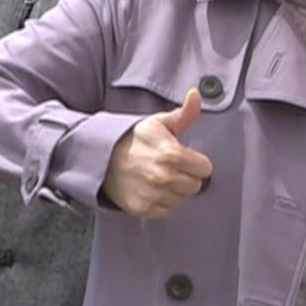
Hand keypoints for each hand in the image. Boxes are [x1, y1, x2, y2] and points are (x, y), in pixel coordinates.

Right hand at [103, 89, 212, 218]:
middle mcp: (163, 176)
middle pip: (195, 186)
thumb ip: (184, 113)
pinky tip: (150, 189)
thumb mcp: (159, 122)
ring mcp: (151, 194)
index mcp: (172, 154)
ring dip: (174, 191)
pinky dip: (159, 203)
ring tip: (158, 177)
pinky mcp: (140, 208)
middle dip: (187, 177)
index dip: (197, 163)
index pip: (205, 169)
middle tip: (171, 168)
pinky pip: (164, 211)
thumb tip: (196, 94)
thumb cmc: (133, 138)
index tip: (186, 158)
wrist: (100, 156)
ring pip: (180, 199)